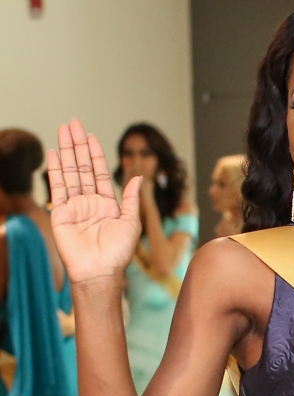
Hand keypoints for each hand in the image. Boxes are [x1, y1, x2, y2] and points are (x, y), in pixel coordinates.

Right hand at [48, 119, 141, 284]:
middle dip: (78, 145)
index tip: (91, 137)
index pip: (100, 173)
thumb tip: (138, 177)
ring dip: (66, 151)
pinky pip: (57, 188)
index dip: (96, 154)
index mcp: (108, 204)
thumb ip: (132, 199)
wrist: (99, 271)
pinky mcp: (60, 213)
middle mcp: (90, 202)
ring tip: (63, 130)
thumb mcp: (132, 222)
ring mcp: (74, 206)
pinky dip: (55, 170)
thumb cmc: (118, 253)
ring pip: (70, 173)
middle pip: (83, 167)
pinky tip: (54, 154)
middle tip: (73, 123)